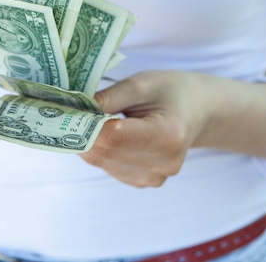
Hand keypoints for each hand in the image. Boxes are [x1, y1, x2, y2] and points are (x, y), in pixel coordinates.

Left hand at [82, 70, 265, 187]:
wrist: (200, 111)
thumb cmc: (173, 91)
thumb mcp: (144, 83)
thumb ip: (110, 96)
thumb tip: (77, 107)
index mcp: (168, 135)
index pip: (113, 136)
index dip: (85, 123)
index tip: (65, 108)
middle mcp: (163, 163)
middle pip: (104, 151)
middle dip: (81, 131)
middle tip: (65, 110)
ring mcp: (156, 177)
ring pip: (102, 161)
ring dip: (88, 141)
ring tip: (86, 118)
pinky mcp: (146, 182)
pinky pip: (108, 167)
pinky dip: (99, 150)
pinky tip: (104, 133)